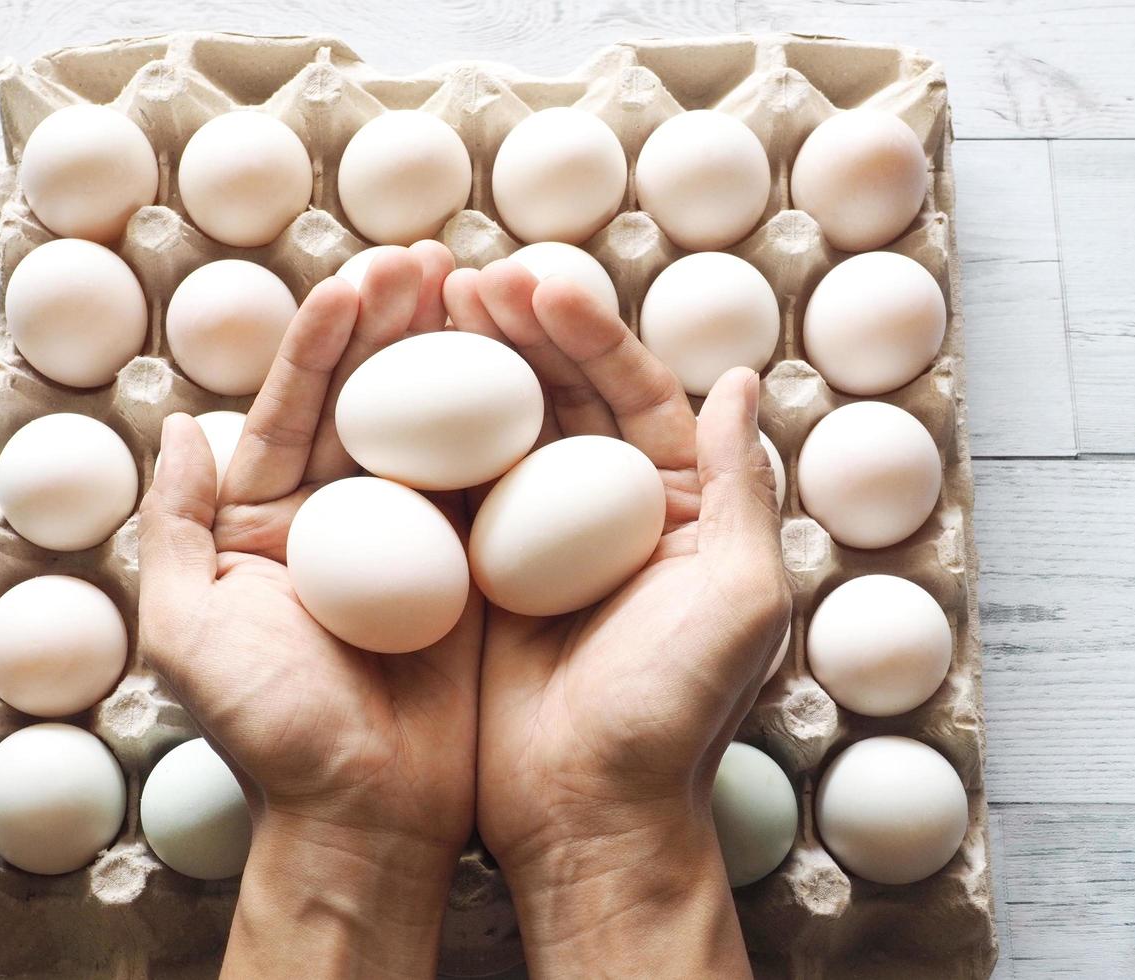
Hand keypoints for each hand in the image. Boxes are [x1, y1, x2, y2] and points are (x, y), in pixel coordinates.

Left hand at [139, 244, 480, 979]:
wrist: (368, 815)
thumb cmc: (274, 732)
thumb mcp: (187, 632)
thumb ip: (174, 527)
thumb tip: (181, 426)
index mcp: (268, 523)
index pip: (295, 409)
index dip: (324, 342)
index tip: (358, 281)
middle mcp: (342, 521)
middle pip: (370, 402)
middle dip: (395, 325)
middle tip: (433, 258)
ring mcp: (413, 541)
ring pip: (434, 429)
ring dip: (456, 357)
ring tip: (483, 287)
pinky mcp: (473, 568)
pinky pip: (490, 486)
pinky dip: (507, 428)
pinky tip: (529, 370)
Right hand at [445, 261, 790, 977]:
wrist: (587, 814)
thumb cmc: (671, 714)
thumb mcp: (738, 599)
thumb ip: (742, 487)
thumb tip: (739, 377)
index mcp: (680, 508)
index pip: (634, 396)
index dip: (589, 336)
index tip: (541, 286)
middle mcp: (607, 514)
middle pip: (563, 400)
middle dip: (519, 333)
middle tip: (467, 278)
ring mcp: (538, 541)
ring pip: (502, 433)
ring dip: (470, 368)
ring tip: (426, 307)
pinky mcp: (478, 573)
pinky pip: (453, 491)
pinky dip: (428, 439)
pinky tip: (392, 389)